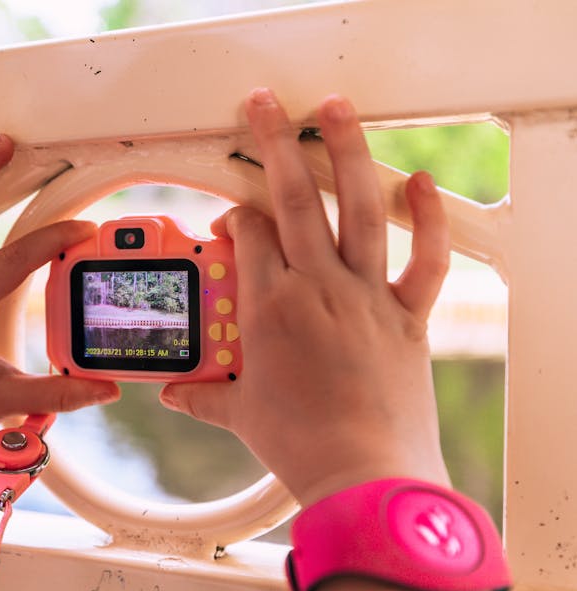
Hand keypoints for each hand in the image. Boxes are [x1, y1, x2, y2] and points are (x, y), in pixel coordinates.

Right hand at [161, 89, 451, 506]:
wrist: (364, 474)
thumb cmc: (300, 443)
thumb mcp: (242, 413)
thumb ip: (204, 394)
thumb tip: (173, 392)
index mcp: (268, 306)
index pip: (247, 237)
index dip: (236, 218)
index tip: (234, 219)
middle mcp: (316, 287)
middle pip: (290, 200)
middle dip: (273, 144)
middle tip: (264, 107)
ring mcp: (365, 295)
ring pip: (354, 209)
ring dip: (345, 153)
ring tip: (335, 110)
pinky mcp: (406, 314)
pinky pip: (423, 259)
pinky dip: (426, 220)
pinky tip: (418, 182)